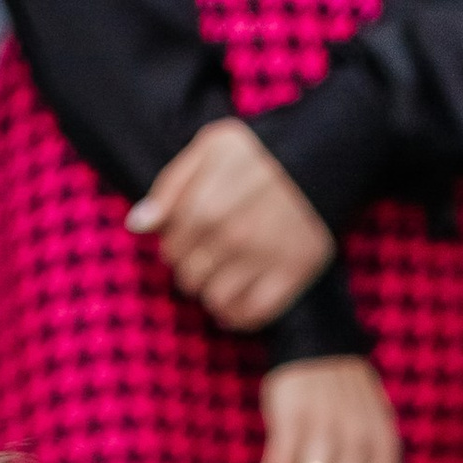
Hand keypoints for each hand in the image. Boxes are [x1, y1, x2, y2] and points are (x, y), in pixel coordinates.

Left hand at [129, 115, 333, 331]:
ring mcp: (262, 260)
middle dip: (194, 270)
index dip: (177, 245)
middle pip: (190, 279)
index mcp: (206, 207)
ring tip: (226, 275)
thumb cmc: (262, 150)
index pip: (171, 249)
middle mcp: (231, 238)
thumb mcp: (211, 148)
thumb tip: (137, 225)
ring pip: (216, 301)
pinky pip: (252, 315)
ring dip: (215, 293)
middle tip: (211, 256)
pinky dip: (239, 314)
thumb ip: (170, 185)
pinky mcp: (291, 277)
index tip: (193, 236)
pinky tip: (239, 300)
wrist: (325, 153)